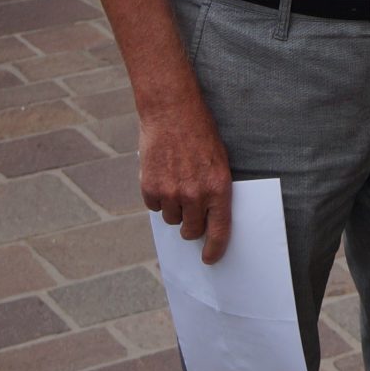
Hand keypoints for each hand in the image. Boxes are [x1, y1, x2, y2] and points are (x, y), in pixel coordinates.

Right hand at [136, 96, 233, 262]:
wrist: (172, 111)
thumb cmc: (200, 134)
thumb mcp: (218, 161)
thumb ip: (213, 190)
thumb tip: (207, 218)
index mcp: (218, 188)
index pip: (219, 230)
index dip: (214, 249)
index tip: (209, 258)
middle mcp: (195, 194)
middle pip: (191, 230)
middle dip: (191, 227)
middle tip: (190, 214)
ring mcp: (171, 192)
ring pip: (171, 219)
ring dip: (173, 208)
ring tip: (176, 183)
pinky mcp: (150, 187)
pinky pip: (153, 206)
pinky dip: (157, 197)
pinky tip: (161, 176)